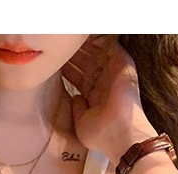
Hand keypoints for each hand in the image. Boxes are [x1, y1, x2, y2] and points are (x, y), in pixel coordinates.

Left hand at [62, 36, 156, 163]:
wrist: (119, 133)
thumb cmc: (101, 134)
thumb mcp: (82, 122)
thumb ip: (78, 108)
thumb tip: (74, 98)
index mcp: (94, 96)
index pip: (79, 77)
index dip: (67, 68)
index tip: (54, 61)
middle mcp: (104, 83)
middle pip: (86, 62)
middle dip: (73, 53)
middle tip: (59, 44)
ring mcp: (114, 73)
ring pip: (96, 52)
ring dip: (83, 44)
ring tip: (69, 37)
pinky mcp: (123, 64)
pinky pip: (110, 45)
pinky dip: (99, 39)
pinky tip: (84, 35)